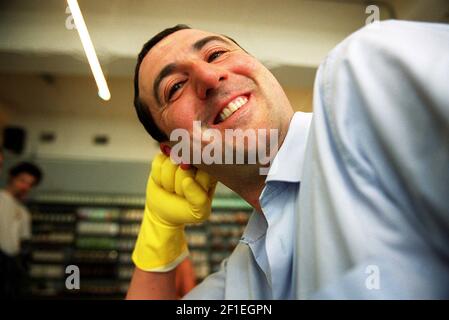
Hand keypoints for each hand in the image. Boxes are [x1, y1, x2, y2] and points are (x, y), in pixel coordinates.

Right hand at [132, 153, 215, 271]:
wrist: (164, 215)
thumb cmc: (186, 214)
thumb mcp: (199, 212)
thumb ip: (199, 195)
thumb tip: (188, 177)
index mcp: (210, 172)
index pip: (205, 166)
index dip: (193, 183)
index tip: (190, 193)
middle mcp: (196, 161)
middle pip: (185, 163)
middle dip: (179, 184)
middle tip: (179, 193)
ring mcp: (178, 157)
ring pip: (170, 162)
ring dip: (168, 182)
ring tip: (171, 190)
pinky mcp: (162, 159)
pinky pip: (157, 162)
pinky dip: (158, 176)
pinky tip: (163, 183)